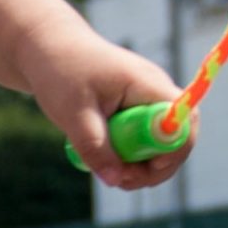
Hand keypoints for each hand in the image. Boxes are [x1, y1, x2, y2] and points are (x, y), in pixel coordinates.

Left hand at [21, 24, 194, 191]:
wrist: (45, 46)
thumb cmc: (59, 72)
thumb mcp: (72, 114)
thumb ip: (95, 146)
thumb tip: (115, 180)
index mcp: (149, 86)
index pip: (183, 125)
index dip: (169, 155)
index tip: (138, 172)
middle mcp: (156, 92)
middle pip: (176, 140)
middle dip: (153, 167)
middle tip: (119, 181)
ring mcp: (148, 100)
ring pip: (160, 144)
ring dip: (139, 165)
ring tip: (108, 172)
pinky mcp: (135, 108)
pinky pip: (144, 139)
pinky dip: (128, 154)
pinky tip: (105, 160)